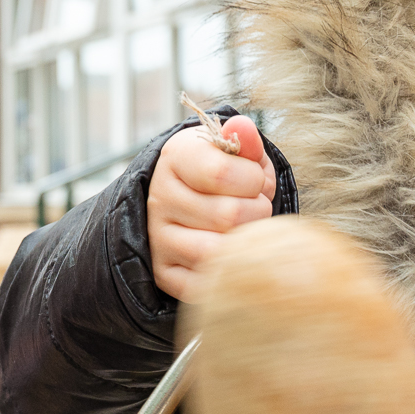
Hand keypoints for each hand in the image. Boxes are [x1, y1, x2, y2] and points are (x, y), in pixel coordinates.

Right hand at [148, 116, 276, 301]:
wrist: (189, 202)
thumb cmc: (223, 175)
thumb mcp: (235, 152)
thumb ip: (244, 141)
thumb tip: (244, 128)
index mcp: (176, 157)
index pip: (222, 173)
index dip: (253, 180)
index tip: (254, 181)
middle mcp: (159, 196)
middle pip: (228, 216)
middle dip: (257, 212)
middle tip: (254, 208)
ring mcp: (157, 236)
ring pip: (215, 252)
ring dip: (243, 244)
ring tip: (244, 231)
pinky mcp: (163, 271)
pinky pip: (202, 284)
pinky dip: (225, 273)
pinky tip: (230, 255)